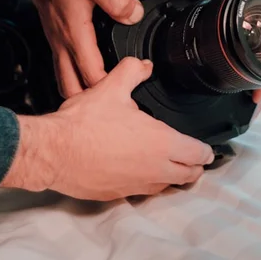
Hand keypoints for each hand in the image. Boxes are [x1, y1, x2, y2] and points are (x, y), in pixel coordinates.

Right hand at [2, 58, 214, 200]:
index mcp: (161, 143)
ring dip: (173, 177)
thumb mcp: (112, 88)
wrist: (53, 152)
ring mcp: (136, 185)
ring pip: (166, 186)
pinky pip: (141, 192)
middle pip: (188, 175)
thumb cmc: (83, 124)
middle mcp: (154, 169)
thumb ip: (133, 71)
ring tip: (172, 166)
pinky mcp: (117, 194)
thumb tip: (143, 65)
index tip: (207, 149)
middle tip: (195, 159)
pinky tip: (139, 172)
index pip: (198, 154)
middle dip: (194, 167)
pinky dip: (147, 183)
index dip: (206, 150)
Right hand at [20, 0, 143, 96]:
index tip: (136, 85)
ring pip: (67, 82)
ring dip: (84, 94)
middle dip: (97, 102)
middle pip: (76, 89)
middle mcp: (63, 42)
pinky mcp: (56, 37)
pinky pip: (64, 69)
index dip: (115, 88)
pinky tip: (92, 77)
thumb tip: (133, 15)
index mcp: (74, 33)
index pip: (93, 76)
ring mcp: (57, 42)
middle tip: (121, 102)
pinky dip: (78, 80)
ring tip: (109, 97)